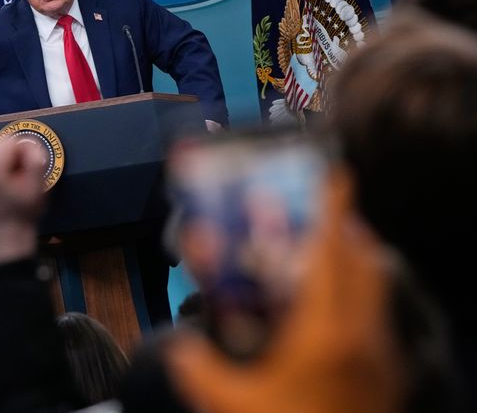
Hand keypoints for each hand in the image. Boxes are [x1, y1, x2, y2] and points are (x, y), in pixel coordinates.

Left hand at [0, 136, 45, 265]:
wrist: (5, 234)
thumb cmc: (24, 212)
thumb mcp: (39, 186)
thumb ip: (35, 158)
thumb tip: (26, 142)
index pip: (8, 142)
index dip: (20, 153)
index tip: (23, 170)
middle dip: (5, 152)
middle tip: (13, 173)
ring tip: (1, 176)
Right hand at [167, 168, 401, 412]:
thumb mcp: (229, 403)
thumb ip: (196, 368)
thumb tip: (175, 350)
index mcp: (325, 330)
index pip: (333, 253)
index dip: (335, 208)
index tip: (335, 172)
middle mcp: (361, 333)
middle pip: (364, 262)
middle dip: (346, 229)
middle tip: (319, 214)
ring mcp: (379, 353)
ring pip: (375, 289)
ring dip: (354, 262)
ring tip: (323, 254)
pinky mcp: (387, 373)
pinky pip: (376, 316)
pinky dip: (358, 296)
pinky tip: (327, 315)